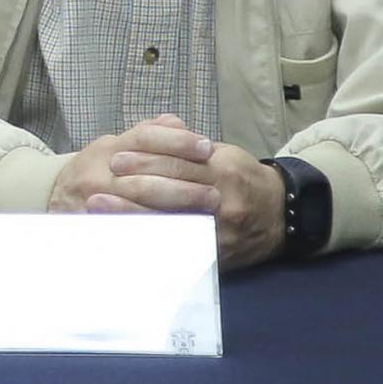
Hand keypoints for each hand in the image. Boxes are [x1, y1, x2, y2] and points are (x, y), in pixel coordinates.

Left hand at [52, 117, 286, 269]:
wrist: (282, 215)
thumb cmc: (243, 178)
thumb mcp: (223, 153)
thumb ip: (186, 144)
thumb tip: (149, 130)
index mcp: (223, 169)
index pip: (177, 163)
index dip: (144, 160)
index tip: (115, 157)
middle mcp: (223, 200)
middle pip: (170, 191)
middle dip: (133, 186)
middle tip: (102, 182)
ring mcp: (220, 230)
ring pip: (170, 222)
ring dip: (132, 215)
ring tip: (100, 208)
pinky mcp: (217, 253)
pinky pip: (179, 249)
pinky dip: (150, 242)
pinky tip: (123, 238)